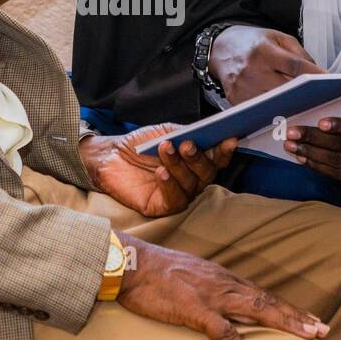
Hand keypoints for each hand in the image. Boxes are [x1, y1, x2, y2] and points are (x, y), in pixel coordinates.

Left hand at [80, 124, 238, 217]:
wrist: (111, 156)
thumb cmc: (141, 144)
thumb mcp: (166, 132)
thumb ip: (188, 133)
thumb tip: (209, 131)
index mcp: (195, 162)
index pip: (216, 159)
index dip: (225, 151)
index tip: (229, 139)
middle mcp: (191, 181)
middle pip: (206, 174)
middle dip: (198, 158)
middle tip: (187, 144)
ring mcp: (178, 194)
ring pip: (190, 185)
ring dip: (178, 166)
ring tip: (165, 149)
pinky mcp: (162, 207)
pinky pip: (174, 200)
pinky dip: (169, 185)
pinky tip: (161, 172)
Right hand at [116, 234, 329, 339]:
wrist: (131, 263)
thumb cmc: (155, 270)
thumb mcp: (189, 273)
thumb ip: (207, 284)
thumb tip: (217, 295)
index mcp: (222, 277)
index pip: (261, 293)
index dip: (287, 307)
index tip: (309, 318)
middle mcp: (224, 284)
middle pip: (268, 301)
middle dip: (297, 316)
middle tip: (324, 329)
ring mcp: (212, 296)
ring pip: (257, 311)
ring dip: (286, 324)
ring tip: (310, 337)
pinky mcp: (196, 311)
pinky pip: (224, 334)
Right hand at [208, 25, 322, 104]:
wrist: (220, 49)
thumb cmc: (252, 42)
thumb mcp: (277, 37)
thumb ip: (299, 53)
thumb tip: (319, 73)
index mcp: (263, 51)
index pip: (294, 65)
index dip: (313, 74)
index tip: (330, 81)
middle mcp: (252, 70)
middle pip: (285, 88)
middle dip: (305, 94)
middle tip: (323, 99)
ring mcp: (242, 88)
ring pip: (274, 104)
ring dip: (292, 106)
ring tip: (308, 107)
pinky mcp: (236, 100)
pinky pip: (260, 110)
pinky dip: (274, 111)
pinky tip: (286, 111)